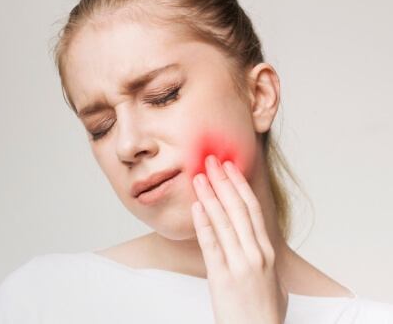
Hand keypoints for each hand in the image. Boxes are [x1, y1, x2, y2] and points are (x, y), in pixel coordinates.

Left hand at [191, 155, 287, 323]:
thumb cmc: (265, 311)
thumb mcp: (273, 279)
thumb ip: (264, 257)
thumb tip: (256, 241)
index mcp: (267, 251)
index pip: (252, 209)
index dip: (239, 185)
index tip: (230, 166)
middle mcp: (256, 253)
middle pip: (238, 208)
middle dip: (223, 182)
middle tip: (212, 160)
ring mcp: (240, 264)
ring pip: (224, 221)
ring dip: (210, 196)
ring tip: (199, 177)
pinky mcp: (222, 277)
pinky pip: (211, 245)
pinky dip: (203, 223)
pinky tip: (196, 207)